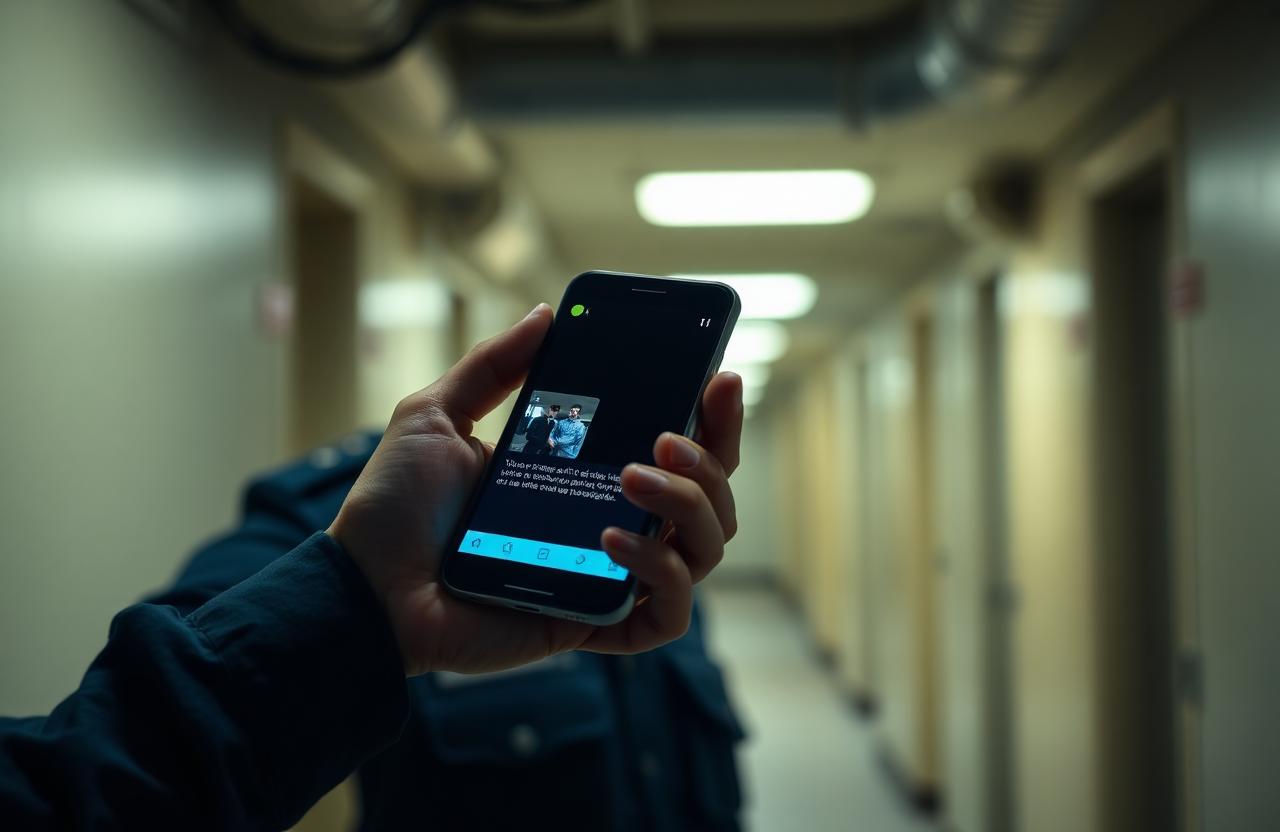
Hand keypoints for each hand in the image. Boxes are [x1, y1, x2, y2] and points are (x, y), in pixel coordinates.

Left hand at [328, 304, 743, 675]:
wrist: (362, 583)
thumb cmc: (396, 506)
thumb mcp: (437, 413)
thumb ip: (493, 364)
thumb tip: (547, 314)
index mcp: (587, 476)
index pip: (681, 451)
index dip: (714, 418)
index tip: (718, 377)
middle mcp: (612, 524)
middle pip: (712, 499)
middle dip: (710, 460)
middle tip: (665, 438)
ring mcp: (608, 578)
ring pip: (705, 550)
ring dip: (688, 507)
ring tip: (631, 479)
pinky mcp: (596, 625)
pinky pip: (667, 617)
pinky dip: (660, 575)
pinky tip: (613, 542)